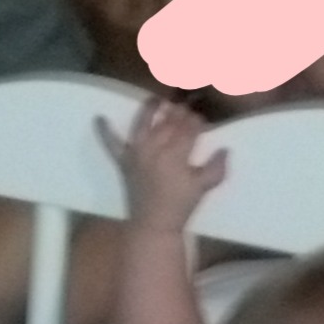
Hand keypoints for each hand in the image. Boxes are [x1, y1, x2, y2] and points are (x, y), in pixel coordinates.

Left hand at [96, 98, 226, 232]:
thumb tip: (225, 149)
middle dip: (178, 112)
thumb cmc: (180, 206)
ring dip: (149, 109)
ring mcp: (137, 154)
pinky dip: (104, 132)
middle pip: (168, 124)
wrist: (154, 225)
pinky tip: (98, 118)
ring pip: (143, 124)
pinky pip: (112, 145)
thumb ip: (215, 168)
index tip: (201, 118)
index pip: (189, 130)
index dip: (196, 121)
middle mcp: (155, 149)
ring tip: (156, 98)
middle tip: (185, 106)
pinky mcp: (124, 162)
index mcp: (176, 155)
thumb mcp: (203, 188)